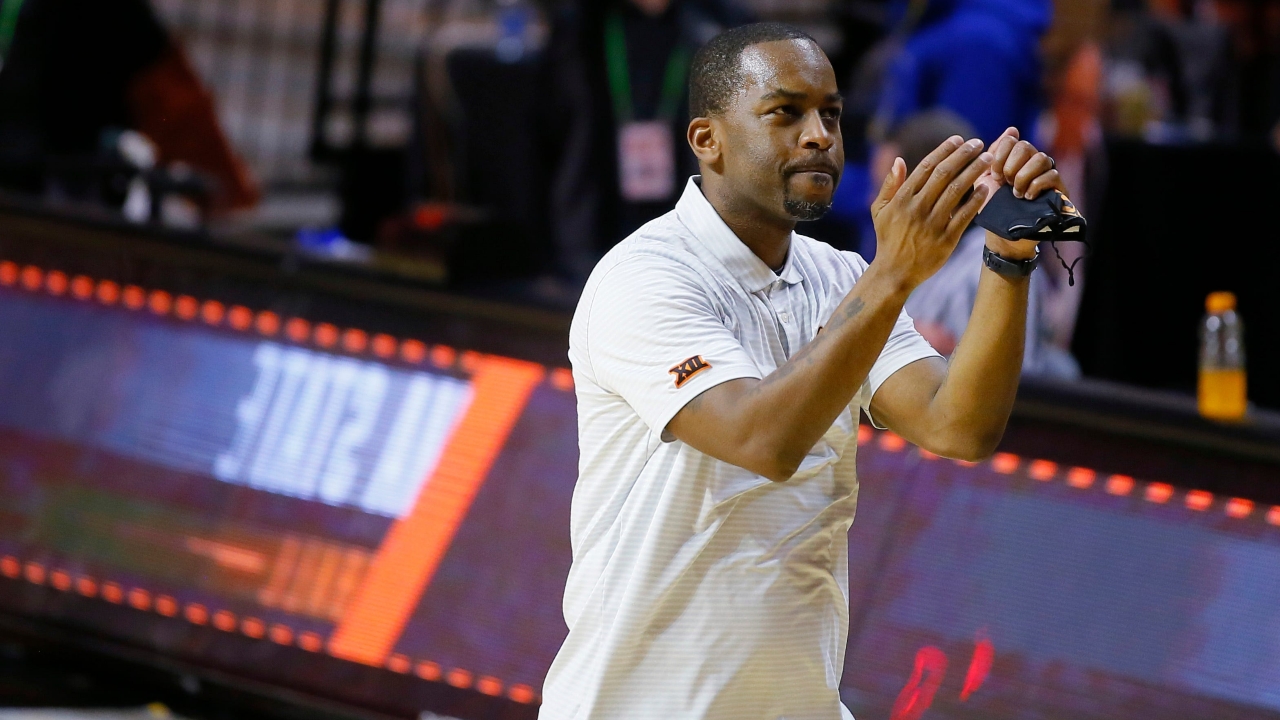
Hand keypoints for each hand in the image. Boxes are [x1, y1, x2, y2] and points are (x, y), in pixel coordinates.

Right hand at [870, 136, 992, 291]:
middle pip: (945, 174)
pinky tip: (985, 187)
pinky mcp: (946, 239)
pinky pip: (964, 215)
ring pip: (957, 190)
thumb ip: (889, 185)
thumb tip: (899, 160)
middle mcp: (917, 208)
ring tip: (987, 160)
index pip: (927, 167)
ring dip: (974, 171)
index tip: (958, 140)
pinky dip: (976, 200)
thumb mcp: (879, 211)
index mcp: (902, 199)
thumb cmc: (888, 239)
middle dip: (963, 155)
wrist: (894, 272)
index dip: (944, 150)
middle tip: (978, 144)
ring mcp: (932, 224)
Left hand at [976, 127, 1067, 259]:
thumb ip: (992, 155)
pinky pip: (1053, 175)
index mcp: (1014, 159)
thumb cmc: (992, 208)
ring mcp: (1046, 175)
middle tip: (1005, 183)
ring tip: (1016, 192)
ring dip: (1024, 176)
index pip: (1011, 140)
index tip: (993, 174)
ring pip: (1041, 158)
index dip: (1000, 155)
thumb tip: (1012, 129)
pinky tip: (1027, 197)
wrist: (1002, 235)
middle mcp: (1032, 163)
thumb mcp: (984, 180)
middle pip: (1026, 146)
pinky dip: (1036, 185)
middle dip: (1011, 165)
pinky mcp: (1058, 190)